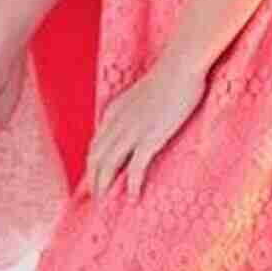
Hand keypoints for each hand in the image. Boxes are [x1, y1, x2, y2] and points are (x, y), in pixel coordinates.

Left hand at [84, 59, 205, 200]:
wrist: (179, 67)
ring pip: (108, 164)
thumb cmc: (167, 78)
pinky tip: (133, 198)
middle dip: (93, 180)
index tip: (93, 181)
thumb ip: (133, 110)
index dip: (92, 165)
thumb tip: (134, 122)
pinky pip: (136, 167)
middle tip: (95, 200)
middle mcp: (117, 122)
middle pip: (96, 157)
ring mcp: (133, 131)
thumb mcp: (142, 95)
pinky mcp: (150, 137)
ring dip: (105, 186)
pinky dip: (132, 185)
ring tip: (105, 203)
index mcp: (114, 111)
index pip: (95, 144)